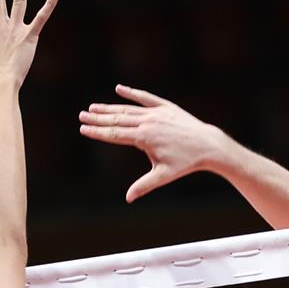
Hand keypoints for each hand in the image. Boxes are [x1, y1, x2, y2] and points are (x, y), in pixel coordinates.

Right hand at [78, 85, 231, 201]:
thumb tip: (128, 198)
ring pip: (128, 109)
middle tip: (81, 115)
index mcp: (144, 138)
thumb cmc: (185, 163)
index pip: (114, 134)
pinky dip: (132, 93)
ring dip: (109, 108)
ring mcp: (157, 112)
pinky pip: (145, 97)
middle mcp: (148, 122)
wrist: (208, 145)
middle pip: (117, 120)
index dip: (97, 132)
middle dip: (98, 119)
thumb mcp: (163, 176)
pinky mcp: (166, 107)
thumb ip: (144, 185)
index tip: (83, 129)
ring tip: (93, 107)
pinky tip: (119, 89)